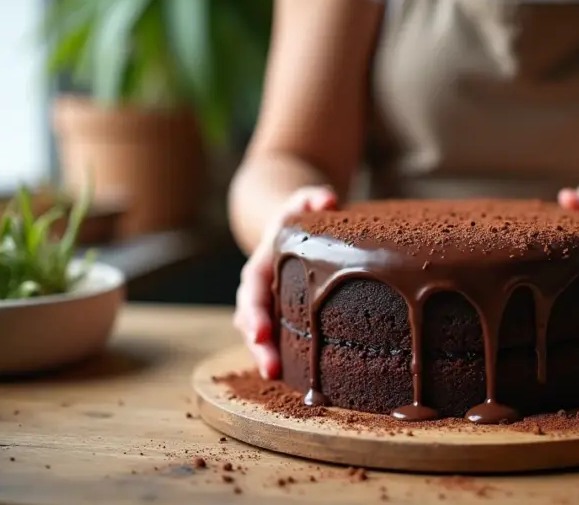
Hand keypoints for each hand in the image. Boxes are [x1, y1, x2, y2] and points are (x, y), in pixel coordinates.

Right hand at [233, 186, 337, 378]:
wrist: (288, 226)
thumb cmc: (298, 217)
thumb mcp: (303, 201)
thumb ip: (312, 197)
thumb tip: (327, 199)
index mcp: (261, 266)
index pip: (252, 292)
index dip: (255, 313)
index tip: (260, 332)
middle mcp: (260, 291)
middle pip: (251, 322)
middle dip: (258, 347)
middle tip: (271, 370)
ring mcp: (270, 307)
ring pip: (262, 337)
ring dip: (268, 358)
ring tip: (281, 381)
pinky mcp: (284, 318)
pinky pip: (281, 340)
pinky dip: (286, 359)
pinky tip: (305, 380)